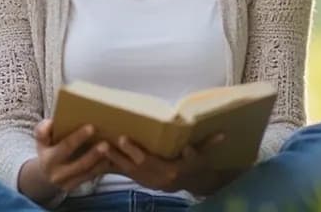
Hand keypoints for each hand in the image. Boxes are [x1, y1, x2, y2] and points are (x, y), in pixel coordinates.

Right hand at [18, 119, 109, 202]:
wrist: (45, 173)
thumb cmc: (48, 148)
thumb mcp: (41, 139)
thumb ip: (42, 130)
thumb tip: (51, 123)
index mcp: (49, 159)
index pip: (65, 147)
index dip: (78, 138)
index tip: (92, 127)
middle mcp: (57, 174)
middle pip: (80, 164)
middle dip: (94, 154)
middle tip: (107, 143)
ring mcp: (67, 184)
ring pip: (89, 173)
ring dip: (102, 162)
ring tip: (114, 151)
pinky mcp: (76, 187)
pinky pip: (92, 177)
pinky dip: (103, 168)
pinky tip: (113, 159)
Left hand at [101, 132, 226, 192]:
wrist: (189, 184)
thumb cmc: (195, 165)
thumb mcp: (203, 156)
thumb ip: (208, 145)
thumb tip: (221, 135)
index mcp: (171, 171)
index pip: (153, 161)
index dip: (138, 151)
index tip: (124, 138)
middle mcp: (157, 178)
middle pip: (137, 166)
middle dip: (123, 154)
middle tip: (110, 141)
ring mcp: (146, 181)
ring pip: (127, 171)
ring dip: (113, 159)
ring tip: (100, 146)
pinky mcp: (139, 180)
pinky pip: (123, 174)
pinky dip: (112, 167)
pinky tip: (99, 158)